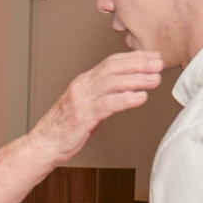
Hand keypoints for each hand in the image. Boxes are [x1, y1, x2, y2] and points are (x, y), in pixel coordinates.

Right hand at [22, 52, 163, 164]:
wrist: (43, 145)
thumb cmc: (64, 128)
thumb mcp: (86, 106)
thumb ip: (102, 97)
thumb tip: (124, 94)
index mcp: (84, 82)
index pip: (111, 62)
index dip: (133, 58)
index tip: (151, 57)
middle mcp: (83, 86)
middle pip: (113, 68)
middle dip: (138, 63)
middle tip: (158, 62)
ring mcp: (82, 100)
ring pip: (112, 83)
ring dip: (136, 79)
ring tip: (155, 79)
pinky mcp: (83, 117)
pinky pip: (108, 104)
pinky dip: (126, 99)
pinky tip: (140, 97)